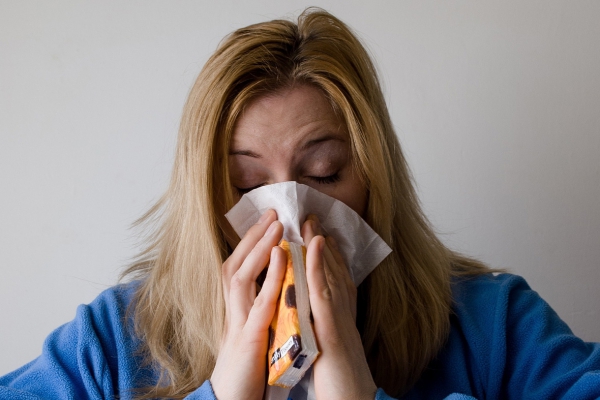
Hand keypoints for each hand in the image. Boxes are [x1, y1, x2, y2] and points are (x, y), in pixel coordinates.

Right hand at [211, 210, 285, 399]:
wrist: (232, 399)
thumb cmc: (246, 367)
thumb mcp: (252, 331)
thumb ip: (258, 307)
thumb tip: (270, 286)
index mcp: (235, 307)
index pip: (239, 266)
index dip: (251, 242)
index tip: (267, 220)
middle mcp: (232, 309)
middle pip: (237, 263)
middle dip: (254, 235)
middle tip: (273, 210)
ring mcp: (238, 322)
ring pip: (242, 276)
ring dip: (259, 247)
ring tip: (276, 223)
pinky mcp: (249, 337)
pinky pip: (259, 302)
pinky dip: (271, 276)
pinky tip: (282, 257)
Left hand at [301, 215, 376, 399]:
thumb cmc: (342, 380)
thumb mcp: (334, 347)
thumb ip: (327, 327)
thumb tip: (318, 316)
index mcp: (341, 317)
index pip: (335, 279)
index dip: (328, 256)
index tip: (320, 234)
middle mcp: (343, 312)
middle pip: (333, 271)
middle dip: (322, 243)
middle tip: (314, 218)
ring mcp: (338, 317)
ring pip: (329, 274)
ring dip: (319, 245)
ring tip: (311, 221)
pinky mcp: (331, 327)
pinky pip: (323, 291)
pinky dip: (318, 266)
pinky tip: (314, 245)